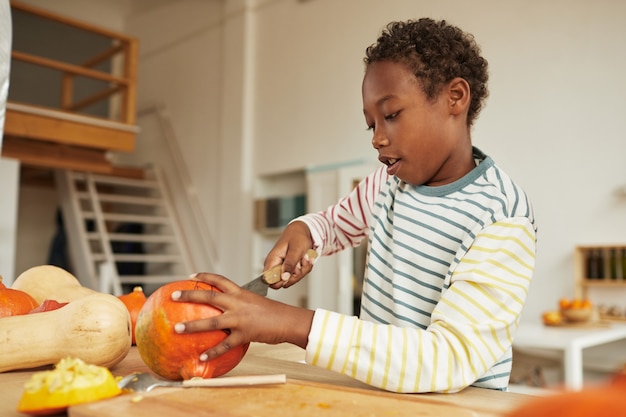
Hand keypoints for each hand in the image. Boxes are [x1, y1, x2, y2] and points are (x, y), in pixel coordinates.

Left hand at [171, 273, 313, 361]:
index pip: (220, 280)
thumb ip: (239, 305)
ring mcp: (241, 319)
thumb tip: (226, 310)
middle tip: (174, 295)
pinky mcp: (245, 334)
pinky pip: (225, 344)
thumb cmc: (273, 313)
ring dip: (193, 325)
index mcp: (241, 293)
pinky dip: (212, 352)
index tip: (191, 275)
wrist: (289, 321)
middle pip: (210, 296)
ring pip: (212, 321)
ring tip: (177, 329)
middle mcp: (238, 303)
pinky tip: (201, 356)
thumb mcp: (255, 302)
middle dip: (190, 295)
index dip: (205, 276)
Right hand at [265, 221, 316, 288]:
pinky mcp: (291, 270)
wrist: (303, 231)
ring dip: (303, 269)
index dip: (279, 282)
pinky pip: (299, 275)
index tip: (289, 274)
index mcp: (271, 261)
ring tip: (304, 256)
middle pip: (284, 283)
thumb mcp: (295, 249)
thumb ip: (289, 264)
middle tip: (301, 260)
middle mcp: (276, 267)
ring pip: (294, 279)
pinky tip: (305, 258)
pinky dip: (305, 267)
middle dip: (297, 273)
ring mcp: (284, 269)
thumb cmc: (297, 237)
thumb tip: (283, 278)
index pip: (268, 280)